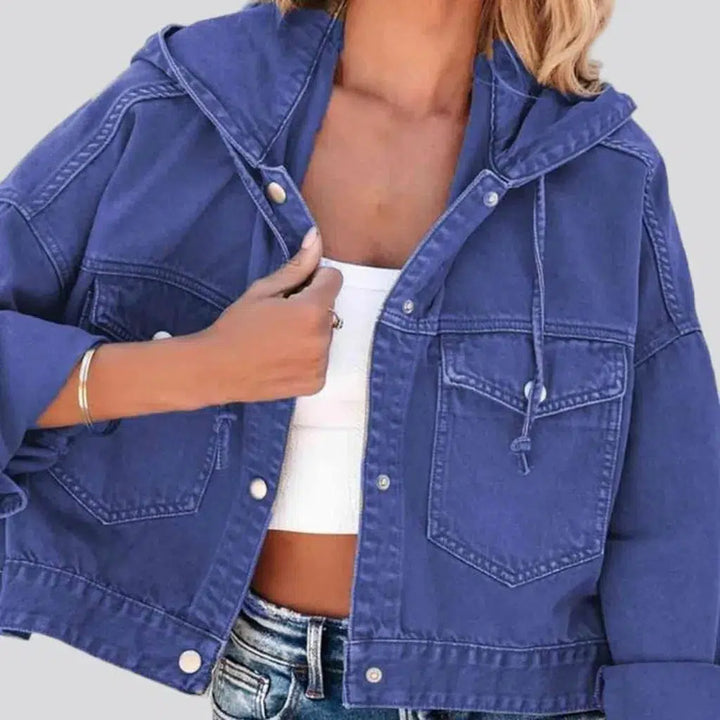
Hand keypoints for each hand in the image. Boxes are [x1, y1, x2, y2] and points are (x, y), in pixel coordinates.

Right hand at [198, 226, 342, 403]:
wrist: (217, 370)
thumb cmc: (236, 326)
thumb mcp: (263, 290)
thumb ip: (297, 267)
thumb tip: (317, 237)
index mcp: (312, 310)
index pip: (334, 279)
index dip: (314, 280)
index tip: (293, 292)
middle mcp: (323, 337)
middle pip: (331, 309)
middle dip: (313, 308)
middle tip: (280, 319)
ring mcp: (321, 363)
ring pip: (326, 335)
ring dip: (311, 333)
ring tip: (280, 340)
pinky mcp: (317, 382)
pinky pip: (321, 360)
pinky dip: (307, 357)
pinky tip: (283, 358)